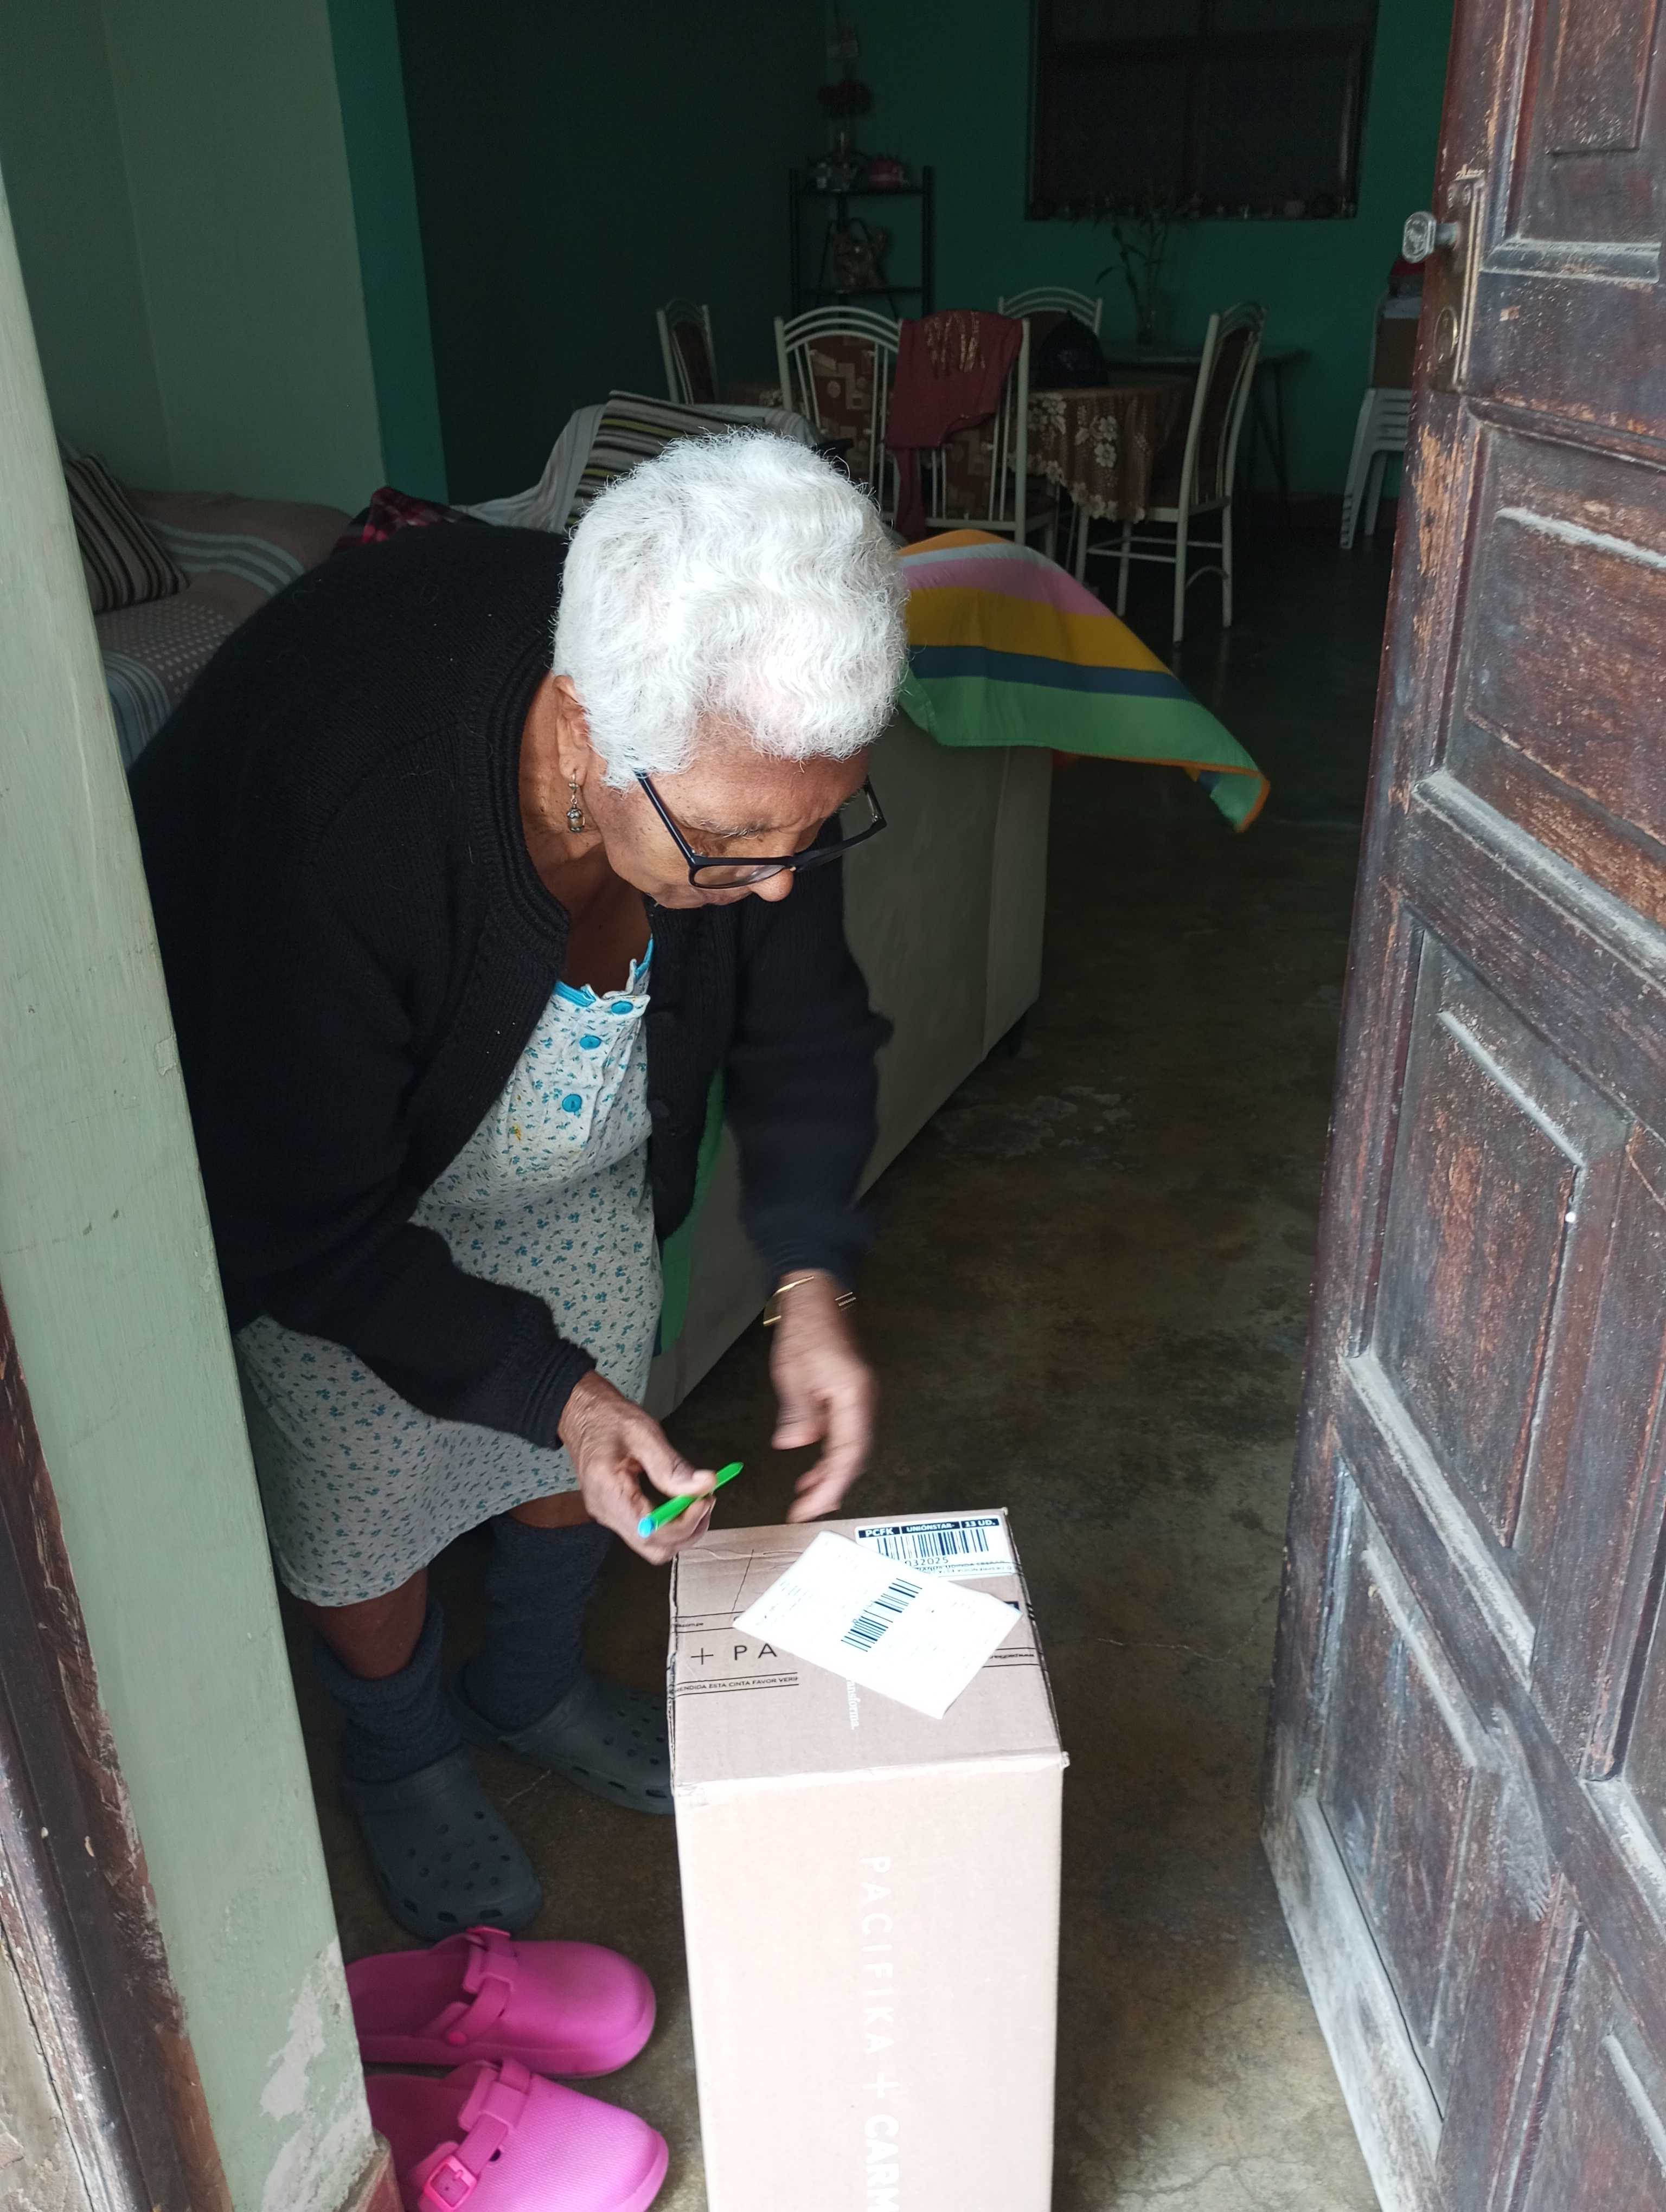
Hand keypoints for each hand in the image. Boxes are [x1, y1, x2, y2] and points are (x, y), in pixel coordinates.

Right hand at [557, 1370, 715, 1562]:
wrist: (581, 1414)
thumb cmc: (608, 1418)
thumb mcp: (644, 1434)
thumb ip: (673, 1466)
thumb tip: (706, 1485)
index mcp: (608, 1493)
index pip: (651, 1533)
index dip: (684, 1525)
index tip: (704, 1500)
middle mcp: (606, 1512)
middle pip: (653, 1548)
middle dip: (687, 1532)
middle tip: (705, 1500)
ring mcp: (609, 1515)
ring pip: (652, 1544)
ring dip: (682, 1529)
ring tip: (698, 1498)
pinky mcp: (615, 1512)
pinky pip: (647, 1531)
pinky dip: (671, 1523)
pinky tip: (682, 1502)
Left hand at [769, 1272, 876, 1521]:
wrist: (817, 1297)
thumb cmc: (805, 1329)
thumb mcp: (793, 1371)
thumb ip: (799, 1412)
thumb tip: (795, 1443)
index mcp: (853, 1396)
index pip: (848, 1455)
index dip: (829, 1486)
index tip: (808, 1507)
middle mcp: (865, 1401)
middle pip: (855, 1457)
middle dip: (832, 1487)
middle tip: (805, 1509)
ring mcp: (861, 1399)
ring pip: (852, 1449)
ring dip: (831, 1474)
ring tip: (806, 1494)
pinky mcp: (852, 1396)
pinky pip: (847, 1435)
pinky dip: (831, 1456)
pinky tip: (813, 1467)